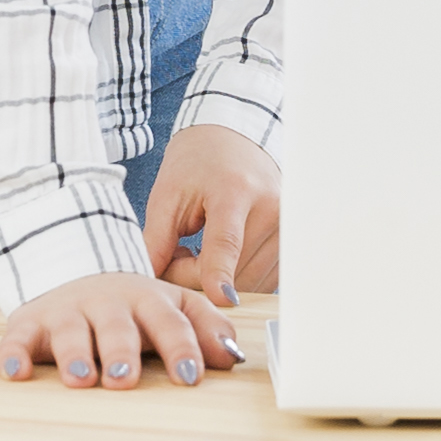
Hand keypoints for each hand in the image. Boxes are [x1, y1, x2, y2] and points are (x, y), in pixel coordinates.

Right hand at [2, 270, 247, 392]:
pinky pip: (18, 337)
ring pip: (70, 331)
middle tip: (124, 378)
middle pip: (117, 327)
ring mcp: (67, 311)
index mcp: (147, 299)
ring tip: (80, 379)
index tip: (190, 375)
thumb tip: (235, 358)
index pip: (169, 322)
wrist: (72, 268)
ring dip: (74, 354)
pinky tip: (15, 372)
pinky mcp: (30, 321)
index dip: (180, 347)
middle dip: (121, 351)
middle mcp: (107, 303)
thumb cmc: (132, 304)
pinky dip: (14, 352)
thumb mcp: (172, 305)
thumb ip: (205, 328)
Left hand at [143, 124, 283, 298]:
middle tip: (176, 251)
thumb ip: (156, 240)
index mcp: (235, 191)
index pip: (228, 242)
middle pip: (232, 271)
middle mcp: (271, 209)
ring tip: (198, 248)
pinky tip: (221, 255)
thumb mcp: (167, 193)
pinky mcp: (291, 244)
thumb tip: (149, 280)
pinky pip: (260, 280)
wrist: (235, 140)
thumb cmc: (198, 162)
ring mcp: (287, 227)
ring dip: (216, 279)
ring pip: (247, 282)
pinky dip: (236, 278)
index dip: (221, 273)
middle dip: (195, 276)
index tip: (222, 300)